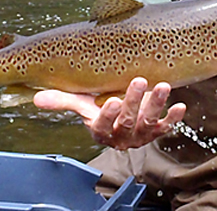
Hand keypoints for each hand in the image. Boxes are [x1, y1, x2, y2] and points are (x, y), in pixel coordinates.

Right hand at [33, 77, 185, 149]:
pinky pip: (166, 126)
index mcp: (101, 130)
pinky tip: (180, 105)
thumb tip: (36, 99)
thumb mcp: (82, 103)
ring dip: (156, 105)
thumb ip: (63, 100)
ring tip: (162, 86)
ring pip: (149, 122)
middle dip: (133, 101)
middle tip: (139, 81)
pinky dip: (173, 117)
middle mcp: (122, 135)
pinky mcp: (156, 130)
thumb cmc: (98, 106)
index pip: (103, 126)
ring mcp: (140, 134)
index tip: (110, 101)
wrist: (120, 115)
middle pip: (128, 121)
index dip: (107, 116)